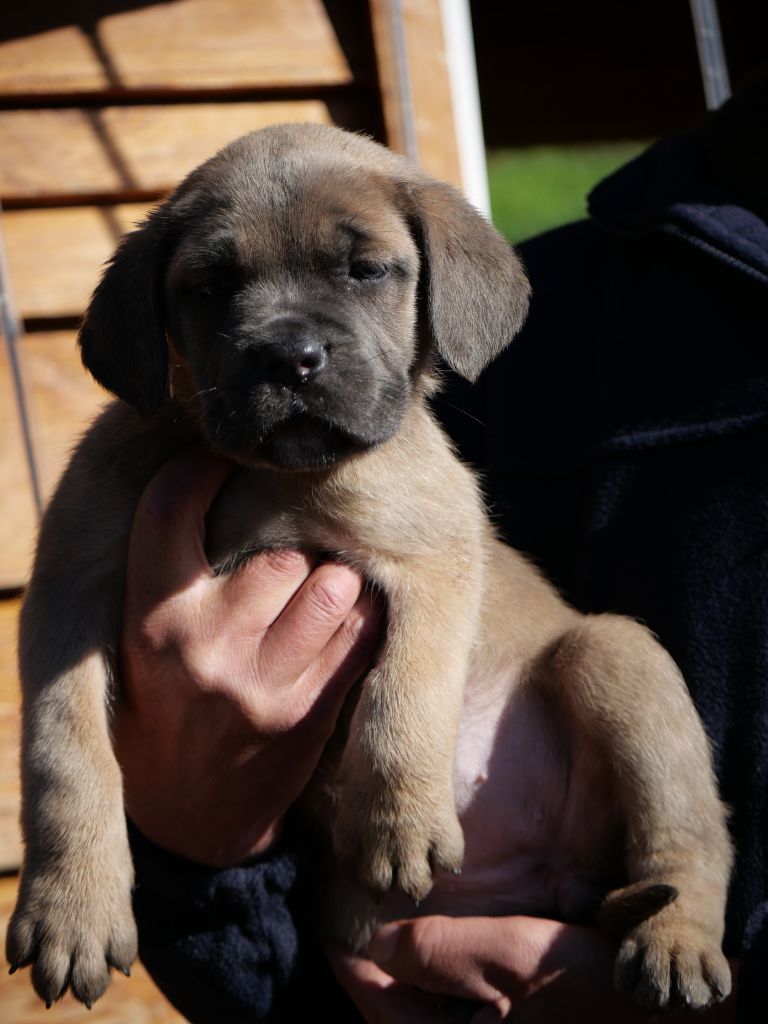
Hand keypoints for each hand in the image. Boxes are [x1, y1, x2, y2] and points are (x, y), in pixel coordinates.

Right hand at [112, 447, 381, 865]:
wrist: (186, 815)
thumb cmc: (165, 701)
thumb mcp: (144, 639)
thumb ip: (174, 570)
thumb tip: (226, 469)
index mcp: (151, 618)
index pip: (171, 509)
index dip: (201, 468)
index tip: (224, 457)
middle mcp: (204, 647)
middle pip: (279, 551)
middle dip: (295, 544)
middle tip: (294, 550)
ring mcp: (262, 685)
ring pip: (332, 587)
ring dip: (338, 578)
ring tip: (325, 583)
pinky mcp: (309, 714)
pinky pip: (362, 636)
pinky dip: (365, 616)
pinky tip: (351, 617)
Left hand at [330, 916, 737, 1022]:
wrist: (663, 1012)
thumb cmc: (586, 986)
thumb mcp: (509, 956)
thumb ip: (438, 951)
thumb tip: (376, 945)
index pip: (378, 1005)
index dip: (349, 962)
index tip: (327, 926)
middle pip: (396, 1015)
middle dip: (371, 973)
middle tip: (350, 924)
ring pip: (423, 1015)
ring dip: (402, 979)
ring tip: (382, 934)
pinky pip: (453, 1015)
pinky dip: (437, 985)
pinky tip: (436, 953)